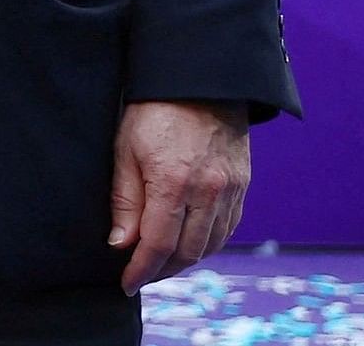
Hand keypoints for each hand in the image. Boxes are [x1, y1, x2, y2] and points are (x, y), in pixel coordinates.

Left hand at [109, 99, 250, 290]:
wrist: (200, 80)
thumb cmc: (153, 110)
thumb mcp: (125, 149)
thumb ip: (125, 199)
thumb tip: (121, 244)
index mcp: (174, 182)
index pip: (158, 244)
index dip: (141, 269)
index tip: (126, 283)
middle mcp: (209, 192)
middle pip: (188, 251)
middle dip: (162, 270)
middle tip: (140, 276)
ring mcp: (230, 189)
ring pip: (211, 244)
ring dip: (186, 261)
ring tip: (161, 264)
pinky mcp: (242, 185)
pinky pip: (228, 228)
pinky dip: (208, 243)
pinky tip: (190, 244)